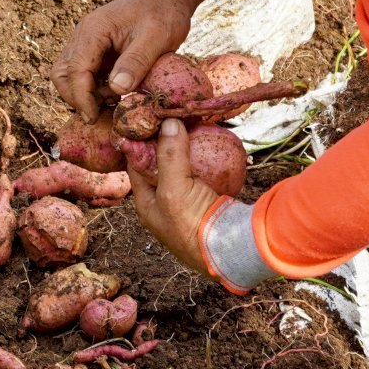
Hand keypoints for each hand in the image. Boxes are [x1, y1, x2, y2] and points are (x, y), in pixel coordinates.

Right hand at [52, 0, 193, 120]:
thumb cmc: (164, 12)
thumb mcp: (157, 38)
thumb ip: (136, 62)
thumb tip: (116, 89)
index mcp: (94, 30)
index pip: (74, 70)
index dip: (81, 98)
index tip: (94, 117)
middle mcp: (84, 36)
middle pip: (62, 73)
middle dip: (76, 97)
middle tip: (100, 113)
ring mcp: (88, 42)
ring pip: (70, 74)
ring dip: (85, 94)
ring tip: (113, 102)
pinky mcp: (97, 50)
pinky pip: (85, 73)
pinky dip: (94, 88)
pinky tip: (116, 94)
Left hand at [126, 118, 221, 276]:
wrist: (232, 250)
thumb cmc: (193, 224)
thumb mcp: (174, 188)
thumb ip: (168, 155)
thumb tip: (167, 122)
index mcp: (147, 204)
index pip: (137, 165)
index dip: (141, 142)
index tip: (148, 120)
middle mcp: (166, 205)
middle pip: (162, 165)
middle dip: (168, 143)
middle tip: (174, 118)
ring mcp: (190, 204)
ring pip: (186, 169)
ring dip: (189, 150)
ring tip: (192, 125)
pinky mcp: (212, 202)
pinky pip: (207, 176)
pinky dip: (209, 161)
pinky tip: (213, 144)